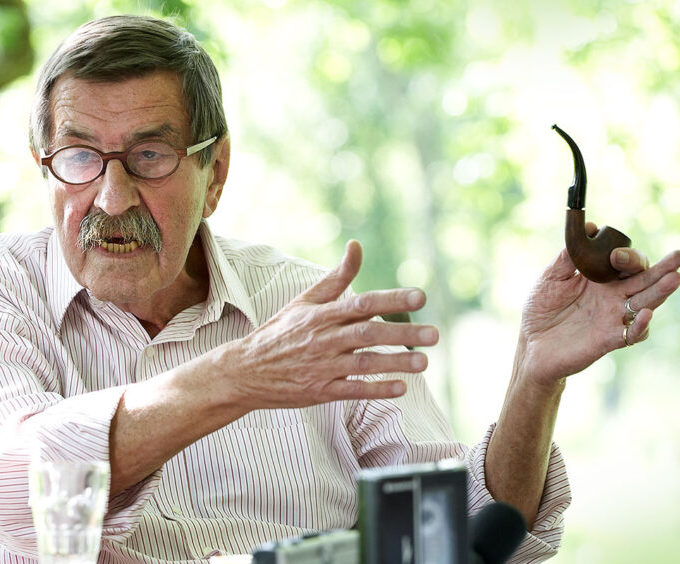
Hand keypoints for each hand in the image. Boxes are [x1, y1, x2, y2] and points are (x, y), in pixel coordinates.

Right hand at [222, 240, 439, 409]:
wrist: (245, 370)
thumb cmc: (280, 332)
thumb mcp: (305, 301)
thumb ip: (337, 277)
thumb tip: (356, 245)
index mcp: (322, 315)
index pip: (362, 303)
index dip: (392, 299)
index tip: (421, 297)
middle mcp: (323, 339)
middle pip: (368, 333)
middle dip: (403, 333)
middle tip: (434, 334)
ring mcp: (321, 366)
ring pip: (364, 363)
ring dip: (395, 363)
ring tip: (424, 363)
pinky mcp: (319, 391)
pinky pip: (352, 390)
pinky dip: (375, 389)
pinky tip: (400, 389)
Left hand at [516, 224, 679, 387]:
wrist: (530, 343)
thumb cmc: (540, 309)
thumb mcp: (550, 278)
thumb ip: (567, 257)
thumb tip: (588, 228)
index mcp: (601, 280)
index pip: (626, 265)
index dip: (627, 257)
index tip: (616, 255)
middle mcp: (612, 298)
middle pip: (644, 281)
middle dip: (662, 269)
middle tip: (678, 256)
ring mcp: (612, 318)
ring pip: (645, 303)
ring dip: (660, 292)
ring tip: (674, 278)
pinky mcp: (608, 340)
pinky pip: (632, 334)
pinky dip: (641, 325)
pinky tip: (646, 314)